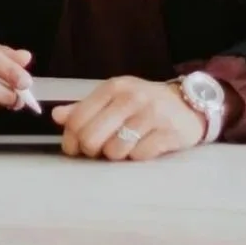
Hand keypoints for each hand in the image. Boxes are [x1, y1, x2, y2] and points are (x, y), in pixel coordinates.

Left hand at [52, 75, 205, 160]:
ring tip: (124, 147)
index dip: (71, 140)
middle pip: (92, 138)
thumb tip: (56, 116)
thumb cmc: (144, 104)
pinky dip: (137, 157)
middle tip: (100, 151)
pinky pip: (139, 156)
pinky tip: (143, 147)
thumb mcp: (114, 99)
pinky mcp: (168, 133)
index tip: (75, 148)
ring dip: (116, 155)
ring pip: (115, 151)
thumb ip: (84, 108)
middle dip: (92, 151)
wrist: (189, 104)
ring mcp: (151, 115)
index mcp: (113, 88)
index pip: (77, 119)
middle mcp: (131, 98)